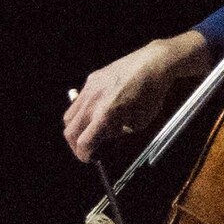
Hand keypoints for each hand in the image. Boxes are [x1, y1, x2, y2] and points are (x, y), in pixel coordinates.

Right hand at [63, 34, 203, 164]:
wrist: (154, 64)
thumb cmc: (152, 94)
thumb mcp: (139, 122)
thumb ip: (118, 133)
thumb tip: (105, 139)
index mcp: (105, 115)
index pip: (83, 143)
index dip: (84, 155)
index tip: (90, 158)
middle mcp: (92, 102)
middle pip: (70, 131)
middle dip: (76, 145)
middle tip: (87, 149)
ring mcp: (89, 89)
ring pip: (69, 115)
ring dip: (75, 128)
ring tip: (88, 131)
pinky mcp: (91, 79)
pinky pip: (79, 99)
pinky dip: (82, 110)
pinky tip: (95, 111)